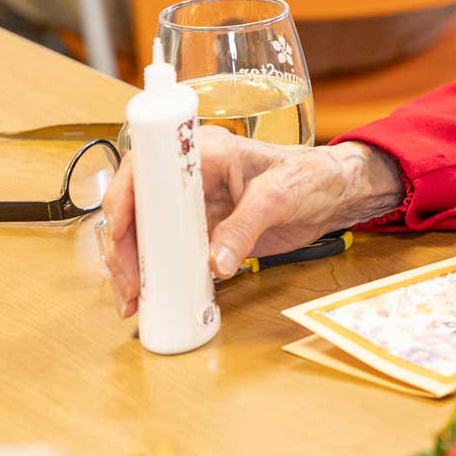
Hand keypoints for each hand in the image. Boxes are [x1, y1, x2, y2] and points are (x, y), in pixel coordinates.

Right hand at [98, 127, 402, 317]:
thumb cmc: (311, 177)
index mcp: (203, 154)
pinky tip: (150, 300)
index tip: (119, 234)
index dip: (123, 199)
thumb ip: (246, 226)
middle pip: (136, 208)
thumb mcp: (279, 196)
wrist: (336, 196)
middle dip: (123, 247)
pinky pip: (170, 255)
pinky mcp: (204, 235)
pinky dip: (157, 277)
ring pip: (146, 235)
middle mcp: (189, 180)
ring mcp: (194, 209)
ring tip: (133, 302)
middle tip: (129, 285)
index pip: (145, 169)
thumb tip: (214, 265)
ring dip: (133, 268)